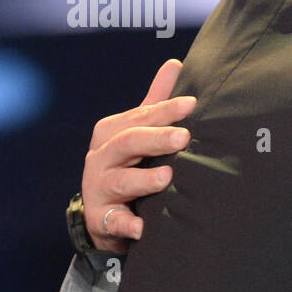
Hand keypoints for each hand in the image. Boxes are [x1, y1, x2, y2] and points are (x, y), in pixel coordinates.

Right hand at [83, 59, 195, 252]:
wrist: (104, 215)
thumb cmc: (127, 165)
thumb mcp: (137, 132)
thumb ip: (155, 102)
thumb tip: (176, 63)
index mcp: (111, 133)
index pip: (140, 117)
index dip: (165, 110)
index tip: (192, 103)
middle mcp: (101, 158)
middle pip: (128, 143)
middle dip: (156, 138)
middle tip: (184, 136)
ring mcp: (99, 189)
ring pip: (119, 181)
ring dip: (143, 179)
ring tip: (168, 176)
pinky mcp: (101, 219)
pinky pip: (114, 222)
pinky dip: (127, 225)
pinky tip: (142, 228)